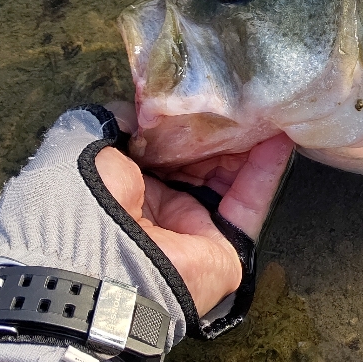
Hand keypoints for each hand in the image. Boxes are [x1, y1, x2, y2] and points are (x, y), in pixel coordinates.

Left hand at [98, 102, 294, 315]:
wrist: (102, 272)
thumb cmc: (82, 205)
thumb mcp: (80, 148)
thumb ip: (112, 121)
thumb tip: (145, 109)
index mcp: (117, 185)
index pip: (158, 144)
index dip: (179, 117)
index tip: (200, 89)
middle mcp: (155, 205)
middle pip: (197, 158)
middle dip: (218, 126)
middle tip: (242, 94)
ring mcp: (192, 226)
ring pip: (227, 175)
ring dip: (246, 141)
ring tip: (268, 105)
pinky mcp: (225, 244)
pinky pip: (249, 201)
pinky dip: (266, 170)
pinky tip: (282, 137)